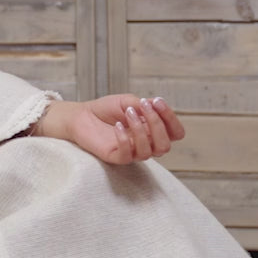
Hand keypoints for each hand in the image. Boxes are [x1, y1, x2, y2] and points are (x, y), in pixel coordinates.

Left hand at [32, 94, 184, 165]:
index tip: (157, 101)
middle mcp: (146, 144)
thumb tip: (157, 106)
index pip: (175, 133)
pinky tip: (117, 126)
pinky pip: (127, 155)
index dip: (171, 119)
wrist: (81, 115)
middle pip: (165, 145)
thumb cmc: (106, 110)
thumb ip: (143, 106)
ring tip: (128, 112)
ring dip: (141, 129)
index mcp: (153, 131)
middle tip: (144, 106)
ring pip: (149, 152)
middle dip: (157, 123)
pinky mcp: (116, 157)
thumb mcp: (128, 101)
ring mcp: (131, 152)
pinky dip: (124, 139)